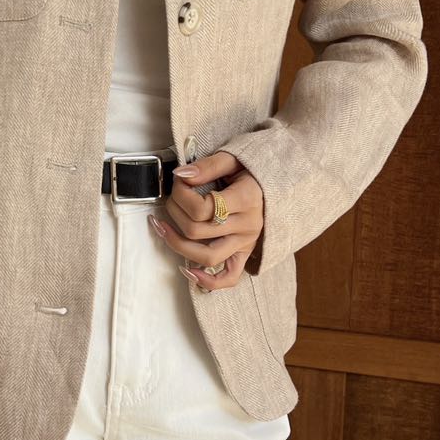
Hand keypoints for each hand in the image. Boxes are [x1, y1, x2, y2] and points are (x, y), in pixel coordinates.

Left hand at [147, 151, 263, 291]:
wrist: (278, 182)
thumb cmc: (251, 170)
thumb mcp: (233, 158)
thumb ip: (207, 166)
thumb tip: (181, 175)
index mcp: (247, 199)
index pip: (203, 208)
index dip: (181, 195)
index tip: (179, 182)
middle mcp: (248, 225)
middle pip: (197, 230)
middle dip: (174, 212)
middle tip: (172, 197)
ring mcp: (247, 242)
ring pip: (206, 256)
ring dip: (177, 244)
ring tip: (161, 228)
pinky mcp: (245, 254)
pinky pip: (229, 277)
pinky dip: (207, 281)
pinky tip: (187, 271)